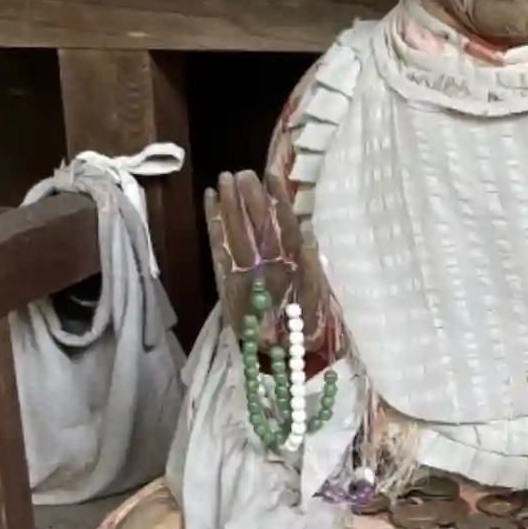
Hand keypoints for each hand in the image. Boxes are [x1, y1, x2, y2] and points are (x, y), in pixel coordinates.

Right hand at [203, 168, 313, 338]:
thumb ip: (311, 268)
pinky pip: (220, 248)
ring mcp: (248, 267)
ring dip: (231, 205)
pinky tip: (210, 203)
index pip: (286, 222)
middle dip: (250, 198)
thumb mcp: (316, 297)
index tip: (272, 175)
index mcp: (293, 259)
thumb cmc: (306, 326)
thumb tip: (306, 236)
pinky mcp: (228, 279)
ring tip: (224, 180)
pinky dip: (214, 226)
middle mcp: (270, 259)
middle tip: (240, 173)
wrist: (284, 355)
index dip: (279, 199)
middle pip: (259, 222)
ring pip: (239, 230)